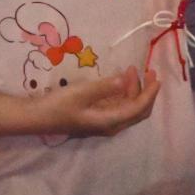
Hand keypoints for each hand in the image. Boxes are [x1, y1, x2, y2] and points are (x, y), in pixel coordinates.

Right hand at [41, 66, 160, 137]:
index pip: (138, 108)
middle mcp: (111, 125)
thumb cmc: (58, 105)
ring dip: (134, 90)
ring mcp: (104, 122)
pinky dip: (123, 93)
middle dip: (146, 91)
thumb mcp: (81, 93)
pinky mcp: (97, 117)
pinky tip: (119, 80)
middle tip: (149, 71)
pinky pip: (118, 106)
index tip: (156, 77)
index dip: (150, 93)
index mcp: (110, 121)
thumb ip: (104, 87)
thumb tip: (124, 80)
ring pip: (128, 108)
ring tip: (131, 69)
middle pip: (137, 110)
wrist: (38, 117)